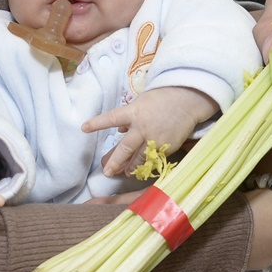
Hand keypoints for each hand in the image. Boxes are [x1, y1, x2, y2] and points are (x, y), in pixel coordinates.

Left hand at [82, 87, 216, 176]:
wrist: (188, 100)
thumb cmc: (162, 99)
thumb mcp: (142, 103)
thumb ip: (129, 118)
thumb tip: (118, 131)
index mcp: (133, 113)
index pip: (111, 119)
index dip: (97, 123)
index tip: (84, 128)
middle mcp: (142, 128)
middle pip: (125, 149)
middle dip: (115, 162)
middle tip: (107, 172)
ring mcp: (155, 139)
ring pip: (140, 159)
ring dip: (132, 167)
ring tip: (126, 172)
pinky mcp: (166, 147)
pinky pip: (154, 158)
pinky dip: (148, 162)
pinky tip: (144, 166)